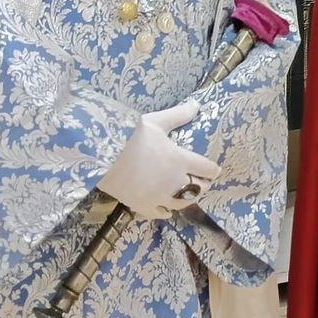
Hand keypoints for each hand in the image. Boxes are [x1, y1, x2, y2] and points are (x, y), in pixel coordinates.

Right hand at [98, 101, 222, 219]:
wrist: (103, 155)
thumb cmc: (132, 135)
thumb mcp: (157, 122)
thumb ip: (179, 115)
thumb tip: (197, 104)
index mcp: (180, 160)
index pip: (206, 169)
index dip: (212, 170)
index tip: (215, 170)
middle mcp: (173, 181)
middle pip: (198, 188)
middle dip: (203, 185)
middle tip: (203, 182)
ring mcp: (158, 196)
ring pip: (181, 203)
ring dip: (187, 198)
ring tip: (187, 193)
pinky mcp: (142, 205)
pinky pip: (159, 214)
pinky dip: (166, 212)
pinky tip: (167, 211)